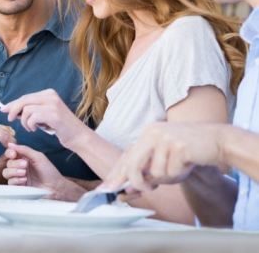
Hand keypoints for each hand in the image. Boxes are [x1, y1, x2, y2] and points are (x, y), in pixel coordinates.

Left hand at [0, 89, 85, 146]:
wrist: (78, 135)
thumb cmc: (60, 126)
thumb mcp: (44, 115)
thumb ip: (31, 110)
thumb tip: (11, 109)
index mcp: (49, 93)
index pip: (26, 97)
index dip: (13, 103)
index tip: (3, 109)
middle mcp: (51, 96)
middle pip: (24, 100)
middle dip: (13, 110)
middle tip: (9, 119)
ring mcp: (53, 104)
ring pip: (27, 109)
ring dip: (24, 121)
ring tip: (29, 128)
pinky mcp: (54, 115)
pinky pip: (33, 117)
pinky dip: (29, 124)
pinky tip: (34, 129)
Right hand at [2, 143, 64, 191]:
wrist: (54, 187)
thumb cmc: (48, 171)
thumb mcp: (38, 157)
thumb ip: (25, 150)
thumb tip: (11, 144)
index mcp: (24, 158)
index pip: (11, 153)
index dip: (10, 153)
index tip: (14, 154)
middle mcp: (19, 167)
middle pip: (8, 163)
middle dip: (15, 163)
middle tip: (25, 165)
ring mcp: (18, 177)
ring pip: (6, 172)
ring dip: (14, 172)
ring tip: (24, 173)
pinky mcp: (18, 187)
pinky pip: (10, 183)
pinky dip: (16, 180)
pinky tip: (24, 180)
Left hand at [100, 122, 225, 193]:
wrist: (216, 140)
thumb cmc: (188, 153)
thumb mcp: (164, 160)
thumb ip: (147, 171)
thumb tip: (129, 188)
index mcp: (147, 134)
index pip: (126, 156)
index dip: (116, 174)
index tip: (106, 188)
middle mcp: (152, 132)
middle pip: (133, 164)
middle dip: (138, 182)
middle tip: (148, 188)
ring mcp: (164, 137)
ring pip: (156, 172)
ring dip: (169, 177)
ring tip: (180, 167)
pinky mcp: (178, 145)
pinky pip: (172, 171)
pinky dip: (180, 173)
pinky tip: (188, 163)